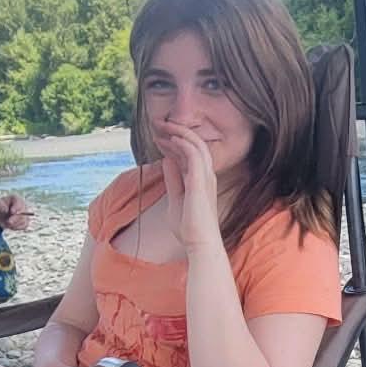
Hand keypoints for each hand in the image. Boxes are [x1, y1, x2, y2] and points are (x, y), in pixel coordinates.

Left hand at [0, 192, 33, 231]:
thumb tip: (5, 210)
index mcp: (15, 199)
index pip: (19, 202)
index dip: (17, 207)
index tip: (12, 212)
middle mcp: (21, 206)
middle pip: (24, 212)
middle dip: (16, 218)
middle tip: (8, 222)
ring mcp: (24, 214)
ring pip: (24, 220)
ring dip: (14, 224)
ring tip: (4, 224)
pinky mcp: (24, 221)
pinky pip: (24, 226)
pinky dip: (16, 227)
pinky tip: (10, 227)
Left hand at [151, 123, 222, 254]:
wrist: (200, 243)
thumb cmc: (189, 227)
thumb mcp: (175, 198)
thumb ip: (173, 179)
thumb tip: (167, 160)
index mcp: (201, 180)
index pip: (189, 153)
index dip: (174, 142)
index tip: (158, 137)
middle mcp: (206, 175)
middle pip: (194, 143)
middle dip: (177, 130)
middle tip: (159, 122)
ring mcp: (206, 177)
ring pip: (195, 144)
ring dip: (178, 132)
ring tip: (163, 125)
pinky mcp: (201, 181)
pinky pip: (193, 154)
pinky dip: (182, 143)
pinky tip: (170, 139)